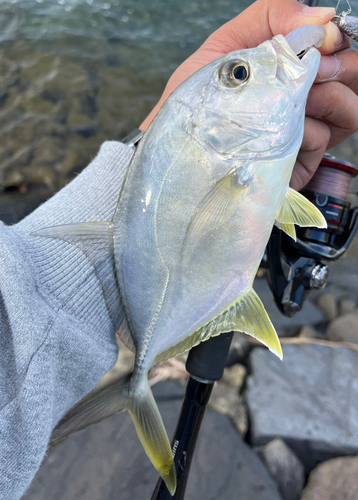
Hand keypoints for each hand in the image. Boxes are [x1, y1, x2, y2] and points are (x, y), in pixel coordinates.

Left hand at [140, 0, 356, 190]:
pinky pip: (323, 139)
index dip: (338, 42)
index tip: (323, 41)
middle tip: (315, 71)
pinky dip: (308, 131)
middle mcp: (303, 99)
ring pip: (349, 111)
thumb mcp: (227, 45)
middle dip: (341, 68)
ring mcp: (303, 131)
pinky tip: (279, 132)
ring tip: (295, 102)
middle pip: (353, 79)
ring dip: (329, 99)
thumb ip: (271, 17)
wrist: (177, 143)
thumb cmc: (198, 98)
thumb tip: (322, 16)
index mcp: (291, 69)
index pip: (338, 49)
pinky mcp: (296, 161)